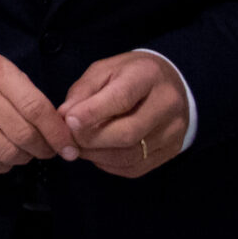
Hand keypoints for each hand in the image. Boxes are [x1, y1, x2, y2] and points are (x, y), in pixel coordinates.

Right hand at [0, 52, 72, 174]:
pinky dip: (4, 165)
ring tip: (26, 152)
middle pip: (23, 134)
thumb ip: (25, 93)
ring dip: (24, 158)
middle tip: (49, 151)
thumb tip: (58, 128)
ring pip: (7, 152)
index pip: (35, 107)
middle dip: (44, 148)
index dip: (57, 132)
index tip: (69, 146)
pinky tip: (5, 156)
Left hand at [58, 52, 189, 178]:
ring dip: (96, 155)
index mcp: (148, 75)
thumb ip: (82, 92)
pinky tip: (98, 153)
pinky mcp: (172, 150)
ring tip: (79, 146)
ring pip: (130, 155)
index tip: (68, 122)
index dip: (91, 113)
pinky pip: (135, 167)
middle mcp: (168, 103)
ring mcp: (174, 130)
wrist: (170, 84)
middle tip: (69, 138)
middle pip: (127, 133)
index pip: (121, 98)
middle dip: (91, 139)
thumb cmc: (129, 75)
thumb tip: (64, 118)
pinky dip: (109, 164)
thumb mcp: (103, 71)